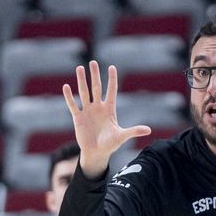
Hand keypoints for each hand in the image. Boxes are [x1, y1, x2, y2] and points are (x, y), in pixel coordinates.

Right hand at [62, 61, 151, 179]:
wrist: (96, 153)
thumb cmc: (110, 145)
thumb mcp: (122, 136)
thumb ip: (133, 131)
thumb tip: (149, 130)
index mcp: (109, 109)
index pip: (111, 91)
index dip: (112, 79)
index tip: (112, 67)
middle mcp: (98, 107)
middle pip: (96, 87)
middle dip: (94, 75)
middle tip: (92, 62)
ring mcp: (87, 111)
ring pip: (84, 92)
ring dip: (81, 81)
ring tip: (79, 68)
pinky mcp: (78, 118)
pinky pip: (73, 105)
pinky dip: (69, 96)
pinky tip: (66, 86)